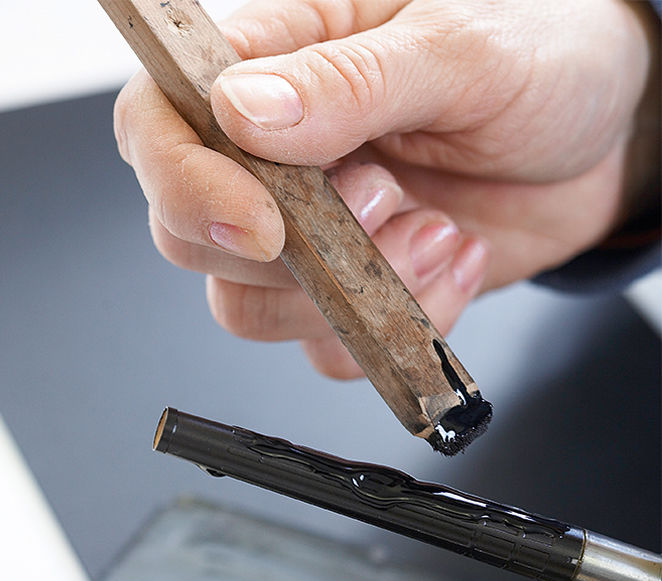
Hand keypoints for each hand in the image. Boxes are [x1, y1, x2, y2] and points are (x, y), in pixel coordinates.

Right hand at [114, 0, 658, 376]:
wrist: (605, 133)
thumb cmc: (540, 54)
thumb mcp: (460, 46)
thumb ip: (350, 81)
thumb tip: (245, 113)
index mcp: (277, 63)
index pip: (159, 123)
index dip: (185, 182)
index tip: (264, 221)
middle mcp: (275, 157)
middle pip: (190, 237)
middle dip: (286, 252)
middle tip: (387, 201)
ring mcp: (311, 234)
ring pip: (252, 308)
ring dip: (348, 295)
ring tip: (436, 233)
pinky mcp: (353, 292)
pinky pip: (328, 350)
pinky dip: (393, 330)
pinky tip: (452, 261)